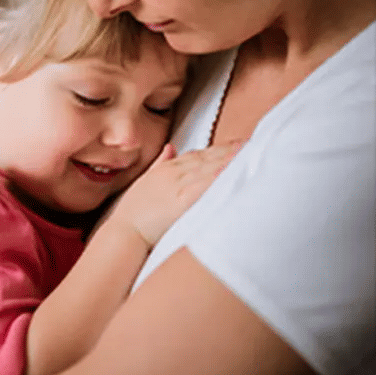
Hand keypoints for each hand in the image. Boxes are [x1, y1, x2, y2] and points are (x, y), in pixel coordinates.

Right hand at [104, 141, 241, 248]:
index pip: (197, 154)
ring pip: (207, 168)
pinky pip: (201, 186)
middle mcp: (172, 173)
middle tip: (251, 143)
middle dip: (228, 150)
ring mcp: (176, 185)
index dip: (218, 148)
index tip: (236, 143)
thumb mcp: (145, 181)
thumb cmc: (133, 212)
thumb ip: (160, 163)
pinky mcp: (180, 201)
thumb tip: (171, 148)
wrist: (124, 231)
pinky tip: (228, 171)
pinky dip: (215, 177)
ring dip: (228, 159)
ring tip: (248, 152)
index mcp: (166, 168)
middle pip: (206, 157)